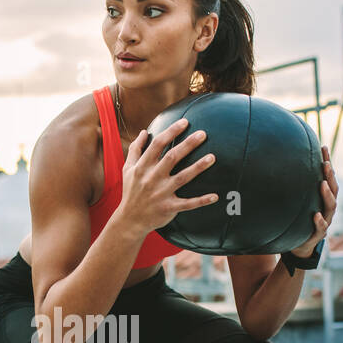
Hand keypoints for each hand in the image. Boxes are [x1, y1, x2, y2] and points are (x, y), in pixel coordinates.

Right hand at [117, 118, 219, 234]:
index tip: (185, 122)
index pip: (157, 145)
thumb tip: (143, 132)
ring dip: (198, 167)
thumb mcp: (127, 169)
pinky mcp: (169, 207)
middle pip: (172, 157)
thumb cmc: (131, 191)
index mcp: (143, 167)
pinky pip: (188, 204)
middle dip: (187, 145)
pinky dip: (201, 201)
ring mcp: (161, 194)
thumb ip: (136, 150)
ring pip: (182, 178)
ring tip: (212, 157)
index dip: (171, 132)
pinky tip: (215, 196)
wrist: (130, 220)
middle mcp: (152, 178)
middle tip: (203, 134)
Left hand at [286, 144, 337, 257]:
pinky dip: (319, 221)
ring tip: (323, 185)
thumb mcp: (297, 202)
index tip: (324, 147)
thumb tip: (278, 163)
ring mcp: (325, 221)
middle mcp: (327, 208)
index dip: (327, 162)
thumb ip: (294, 186)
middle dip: (330, 176)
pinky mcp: (318, 234)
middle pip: (333, 189)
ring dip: (328, 195)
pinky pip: (321, 228)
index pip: (328, 177)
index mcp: (323, 198)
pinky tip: (315, 215)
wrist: (299, 245)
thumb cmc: (299, 220)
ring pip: (331, 206)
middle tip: (325, 164)